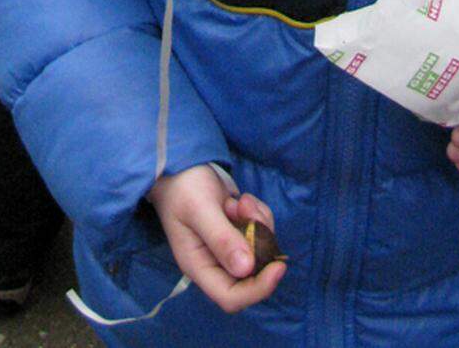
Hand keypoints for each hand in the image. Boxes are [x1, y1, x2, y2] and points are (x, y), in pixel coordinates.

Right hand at [148, 166, 286, 314]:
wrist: (180, 163)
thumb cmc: (183, 187)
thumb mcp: (199, 209)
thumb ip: (222, 238)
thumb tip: (247, 269)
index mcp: (199, 267)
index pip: (231, 297)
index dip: (257, 288)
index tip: (277, 266)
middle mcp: (215, 263)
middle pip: (252, 274)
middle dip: (259, 243)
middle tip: (250, 212)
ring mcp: (228, 247)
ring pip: (260, 249)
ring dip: (259, 224)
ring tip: (241, 201)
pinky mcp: (238, 231)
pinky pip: (261, 231)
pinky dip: (258, 214)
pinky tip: (241, 199)